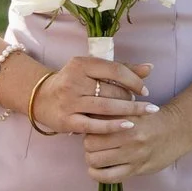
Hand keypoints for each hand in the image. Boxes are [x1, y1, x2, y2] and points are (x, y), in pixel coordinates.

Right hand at [30, 56, 153, 135]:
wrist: (41, 98)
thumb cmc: (74, 82)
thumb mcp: (92, 70)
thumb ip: (121, 69)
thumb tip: (150, 68)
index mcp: (80, 64)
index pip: (114, 69)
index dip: (134, 80)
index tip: (145, 90)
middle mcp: (73, 81)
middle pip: (111, 90)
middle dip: (130, 98)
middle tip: (142, 104)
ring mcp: (69, 102)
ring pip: (106, 107)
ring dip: (128, 111)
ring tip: (144, 114)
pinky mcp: (67, 121)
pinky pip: (95, 125)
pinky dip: (114, 126)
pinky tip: (129, 126)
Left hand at [81, 100, 191, 184]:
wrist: (177, 130)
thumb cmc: (151, 119)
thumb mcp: (132, 109)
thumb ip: (111, 114)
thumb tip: (86, 119)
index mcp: (125, 118)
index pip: (93, 127)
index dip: (88, 130)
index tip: (92, 132)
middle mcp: (129, 136)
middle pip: (90, 145)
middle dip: (88, 146)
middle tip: (93, 146)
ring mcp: (133, 154)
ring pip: (96, 161)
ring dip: (92, 161)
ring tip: (96, 157)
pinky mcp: (137, 169)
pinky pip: (109, 177)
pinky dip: (98, 175)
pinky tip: (97, 171)